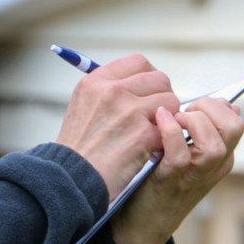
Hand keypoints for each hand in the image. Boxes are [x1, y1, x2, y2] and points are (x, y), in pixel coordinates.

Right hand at [55, 53, 181, 197]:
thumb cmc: (78, 148)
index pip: (139, 63)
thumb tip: (141, 83)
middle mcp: (113, 91)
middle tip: (154, 116)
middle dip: (162, 97)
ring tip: (152, 133)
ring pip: (171, 102)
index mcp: (97, 81)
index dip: (149, 77)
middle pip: (159, 79)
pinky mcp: (143, 135)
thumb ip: (108, 91)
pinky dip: (163, 139)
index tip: (148, 93)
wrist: (72, 180)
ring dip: (167, 119)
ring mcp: (130, 112)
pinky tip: (150, 149)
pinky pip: (169, 128)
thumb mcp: (83, 106)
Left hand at [110, 99, 243, 243]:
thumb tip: (224, 104)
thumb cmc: (160, 179)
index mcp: (221, 157)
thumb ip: (202, 130)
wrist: (141, 223)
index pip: (235, 121)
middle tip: (185, 111)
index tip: (192, 106)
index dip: (215, 105)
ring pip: (215, 146)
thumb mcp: (187, 152)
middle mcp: (214, 167)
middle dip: (209, 109)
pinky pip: (180, 155)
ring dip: (193, 123)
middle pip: (234, 128)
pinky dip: (170, 132)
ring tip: (175, 118)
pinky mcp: (171, 182)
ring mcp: (195, 177)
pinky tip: (160, 119)